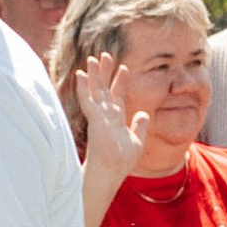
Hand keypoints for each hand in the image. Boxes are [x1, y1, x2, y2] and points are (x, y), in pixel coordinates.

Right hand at [76, 52, 151, 179]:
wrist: (113, 170)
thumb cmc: (122, 161)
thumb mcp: (137, 140)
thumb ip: (140, 126)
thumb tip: (144, 114)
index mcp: (116, 118)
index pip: (118, 95)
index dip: (120, 81)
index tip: (124, 68)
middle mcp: (106, 115)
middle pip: (105, 88)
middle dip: (105, 72)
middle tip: (105, 55)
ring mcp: (99, 116)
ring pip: (95, 90)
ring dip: (94, 74)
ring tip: (92, 58)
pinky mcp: (94, 119)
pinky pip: (88, 100)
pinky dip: (84, 87)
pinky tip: (81, 75)